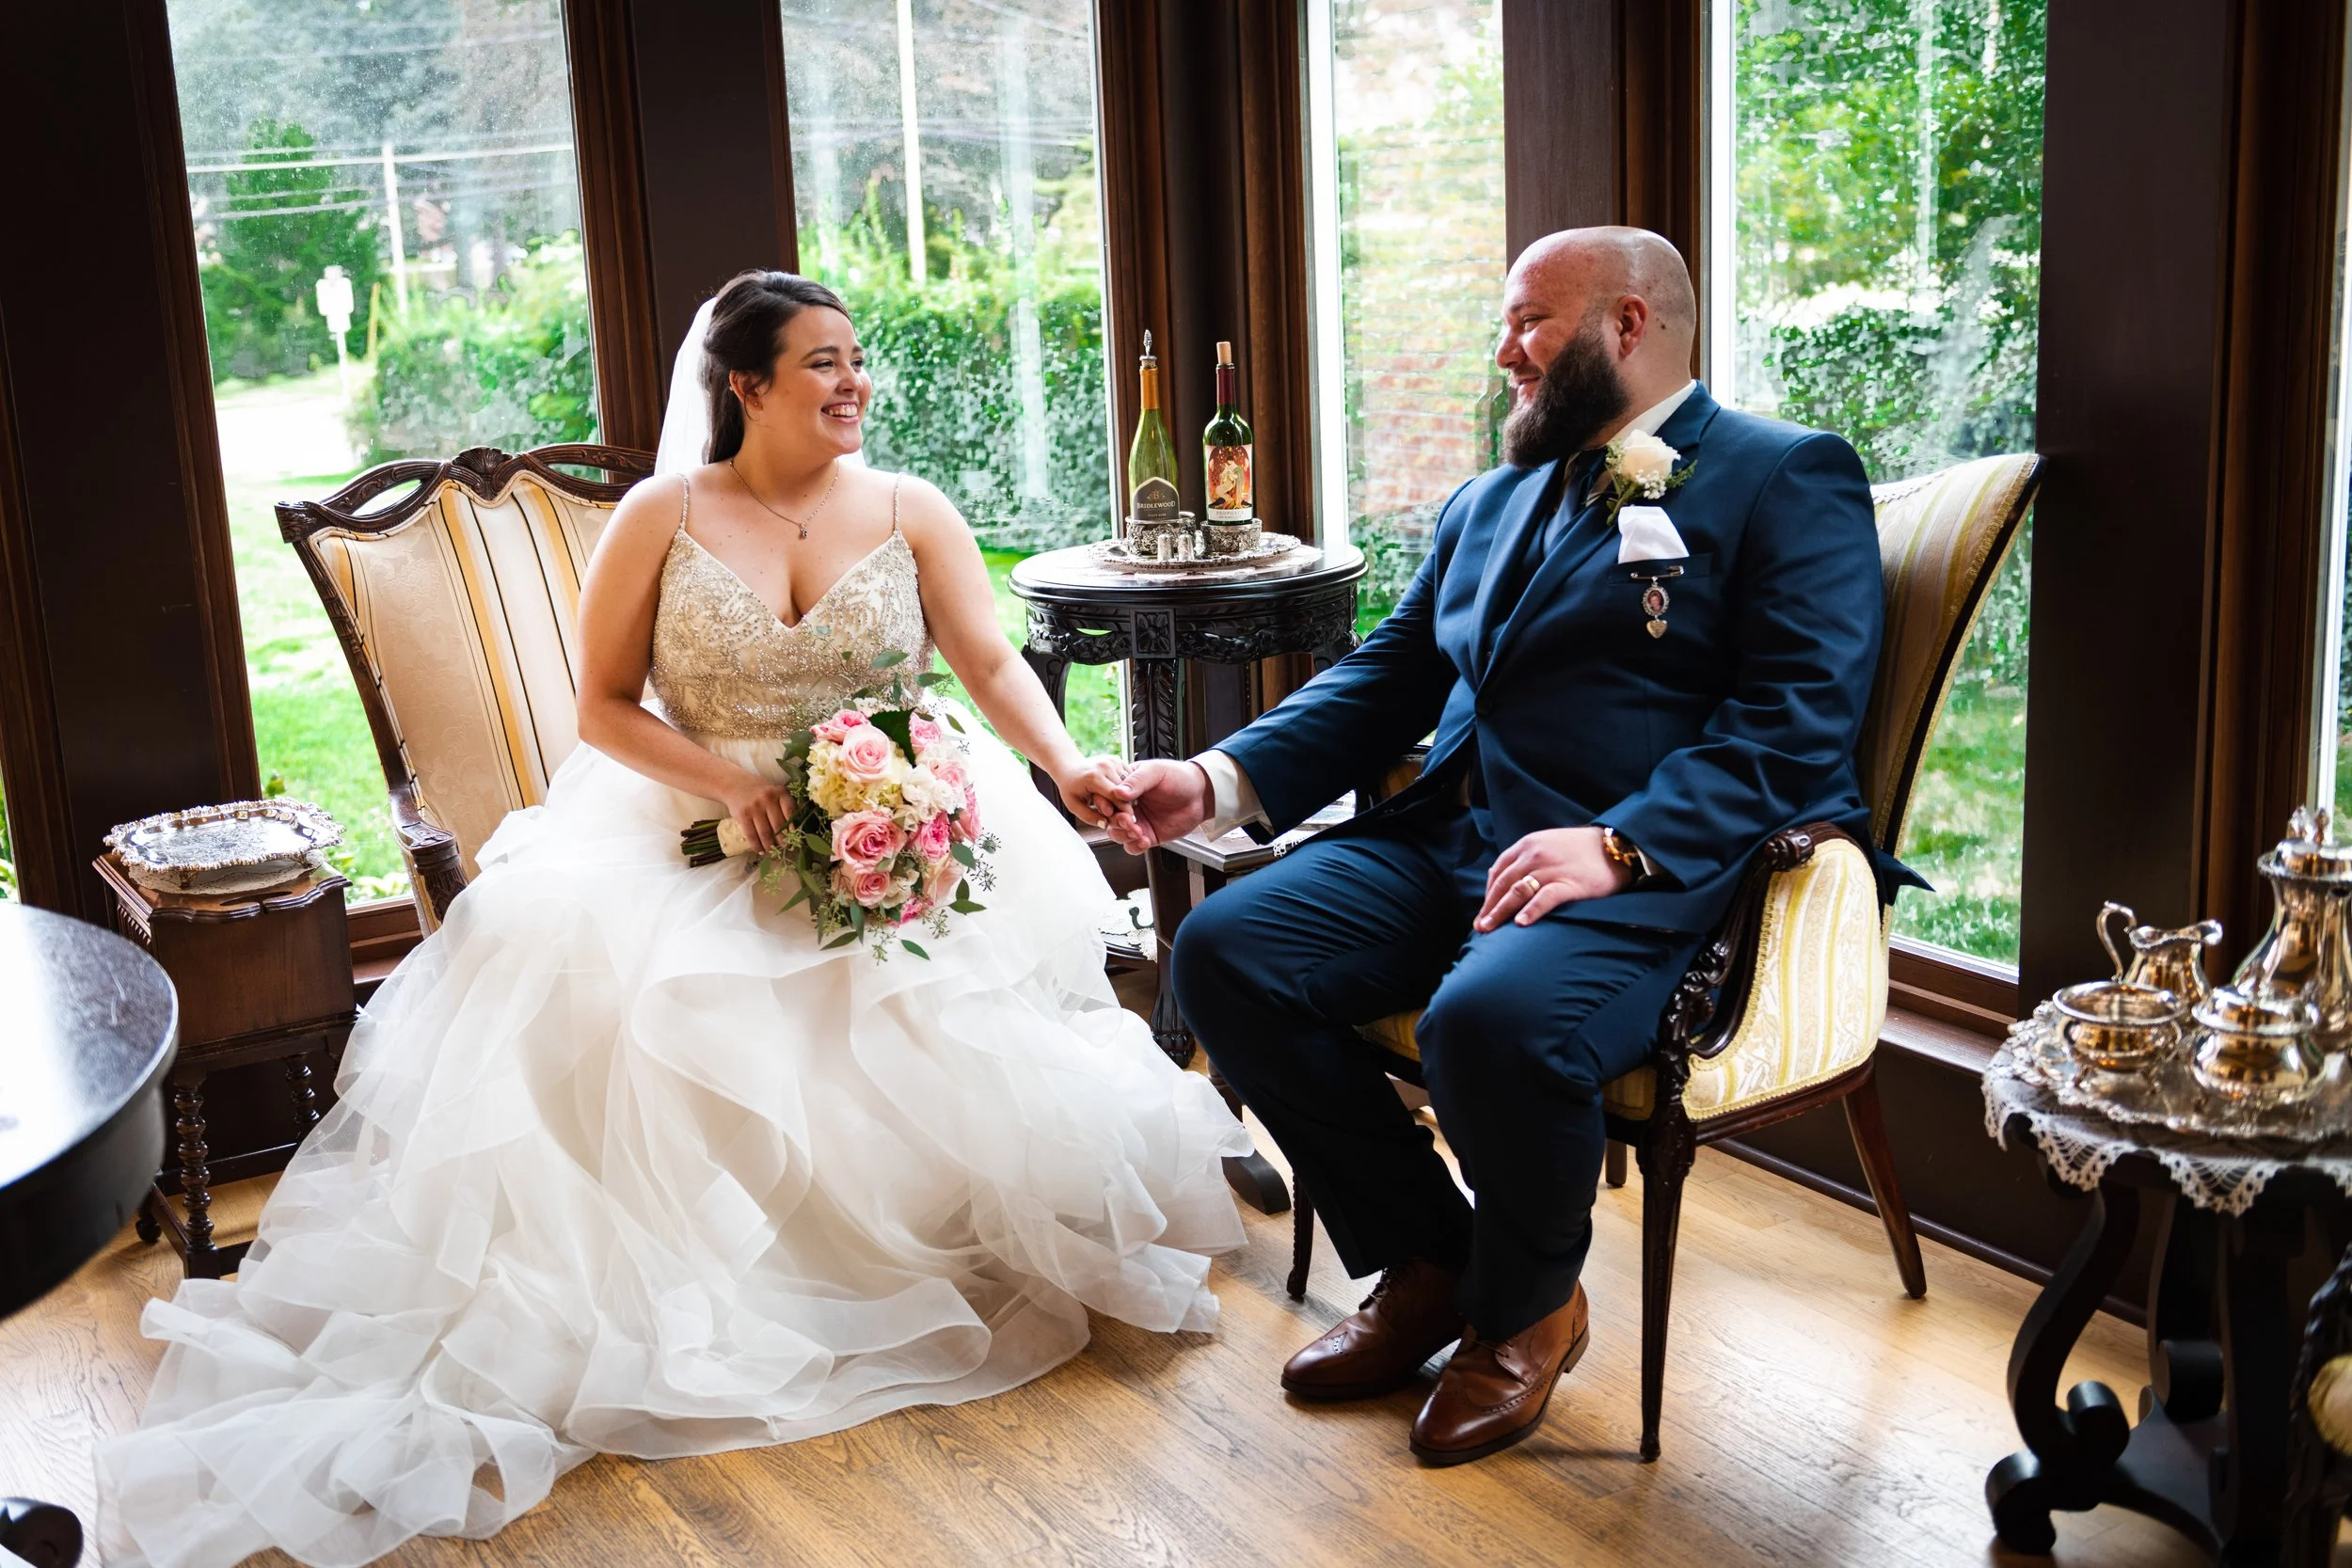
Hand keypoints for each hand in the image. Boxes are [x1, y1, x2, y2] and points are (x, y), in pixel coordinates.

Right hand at [717, 769, 792, 854]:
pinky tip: (759, 850)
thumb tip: (793, 831)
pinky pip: (751, 835)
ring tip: (772, 851)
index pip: (790, 812)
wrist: (736, 785)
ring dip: (769, 846)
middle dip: (782, 841)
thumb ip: (785, 806)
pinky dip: (756, 846)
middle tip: (784, 848)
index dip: (793, 828)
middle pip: (778, 826)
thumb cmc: (761, 792)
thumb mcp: (776, 793)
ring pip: (765, 833)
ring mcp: (755, 807)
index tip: (795, 838)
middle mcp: (768, 798)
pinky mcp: (743, 815)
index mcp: (780, 792)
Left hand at [1057, 754, 1134, 830]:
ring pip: (1128, 784)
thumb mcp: (1074, 805)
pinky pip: (1128, 777)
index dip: (1122, 809)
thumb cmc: (1070, 787)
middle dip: (1125, 804)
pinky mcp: (1117, 760)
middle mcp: (1105, 766)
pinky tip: (1118, 793)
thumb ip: (1089, 816)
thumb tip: (1105, 824)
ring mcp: (1112, 761)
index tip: (1127, 820)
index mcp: (1093, 777)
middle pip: (1124, 790)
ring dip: (1127, 795)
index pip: (1116, 796)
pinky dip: (1125, 787)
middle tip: (1122, 814)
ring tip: (1117, 803)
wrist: (1069, 768)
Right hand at [1105, 758, 1213, 852]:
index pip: (1106, 797)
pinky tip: (1145, 840)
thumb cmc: (1179, 777)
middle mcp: (1129, 805)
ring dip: (1125, 835)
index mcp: (1126, 786)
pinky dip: (1135, 846)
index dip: (1107, 805)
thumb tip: (1119, 792)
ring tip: (1139, 832)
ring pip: (1117, 834)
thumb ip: (1137, 781)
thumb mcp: (1156, 772)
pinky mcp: (1148, 835)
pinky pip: (1132, 846)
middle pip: (1109, 818)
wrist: (1201, 794)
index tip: (1115, 808)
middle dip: (1117, 823)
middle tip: (1130, 822)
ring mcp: (1138, 821)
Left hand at [1476, 826, 1632, 930]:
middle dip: (1489, 907)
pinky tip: (1521, 924)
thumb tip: (1505, 880)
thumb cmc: (1581, 850)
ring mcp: (1552, 868)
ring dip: (1500, 912)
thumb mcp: (1548, 844)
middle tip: (1480, 927)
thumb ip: (1527, 859)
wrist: (1617, 847)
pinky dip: (1531, 911)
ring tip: (1490, 929)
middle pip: (1504, 884)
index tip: (1483, 911)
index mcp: (1528, 845)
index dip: (1488, 893)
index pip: (1499, 870)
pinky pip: (1545, 898)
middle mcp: (1535, 854)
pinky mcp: (1569, 883)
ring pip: (1517, 892)